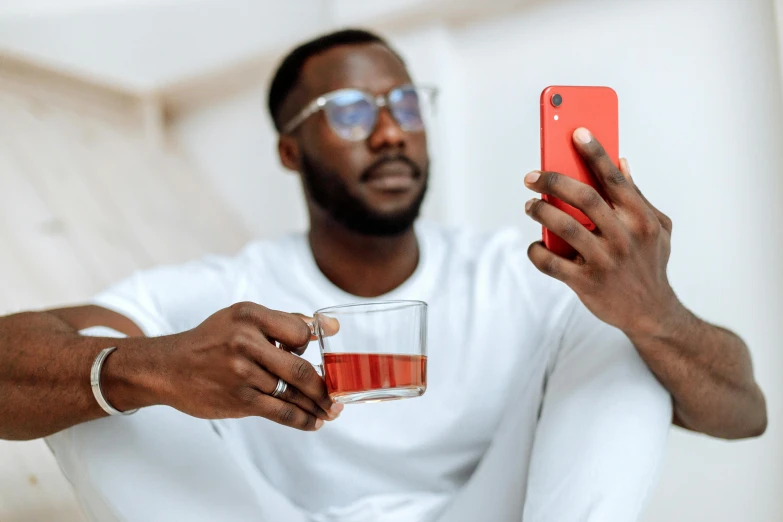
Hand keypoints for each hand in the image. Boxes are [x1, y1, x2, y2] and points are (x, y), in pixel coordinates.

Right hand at [149, 302, 341, 430]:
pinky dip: (302, 419)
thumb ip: (285, 321)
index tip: (317, 356)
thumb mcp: (242, 317)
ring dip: (317, 406)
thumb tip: (331, 327)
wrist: (168, 367)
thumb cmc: (212, 340)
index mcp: (250, 316)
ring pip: (292, 393)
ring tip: (331, 412)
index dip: (311, 345)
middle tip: (339, 396)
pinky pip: (280, 412)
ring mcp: (242, 373)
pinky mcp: (239, 400)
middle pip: (300, 368)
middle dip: (325, 387)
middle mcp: (246, 342)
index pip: (300, 332)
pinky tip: (313, 422)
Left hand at [524, 127, 680, 336]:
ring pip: (563, 226)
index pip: (615, 179)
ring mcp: (605, 261)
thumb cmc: (650, 263)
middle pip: (584, 198)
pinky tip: (536, 245)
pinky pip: (551, 262)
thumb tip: (621, 162)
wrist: (652, 313)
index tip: (576, 132)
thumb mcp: (657, 228)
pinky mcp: (586, 283)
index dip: (595, 153)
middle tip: (531, 176)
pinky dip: (537, 250)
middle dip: (553, 180)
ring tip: (530, 205)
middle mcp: (625, 237)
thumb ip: (637, 196)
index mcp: (642, 219)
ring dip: (540, 211)